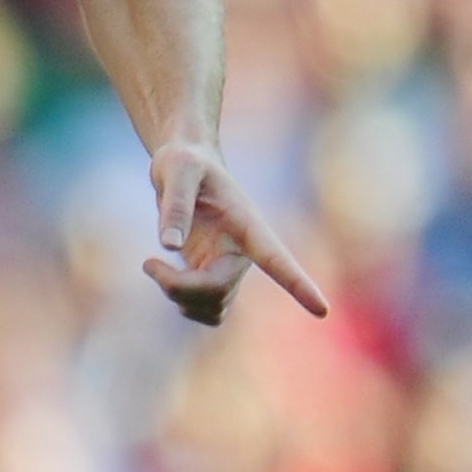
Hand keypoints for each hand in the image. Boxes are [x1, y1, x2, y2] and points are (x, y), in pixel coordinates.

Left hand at [144, 139, 328, 328]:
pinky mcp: (212, 276)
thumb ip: (175, 204)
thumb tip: (171, 248)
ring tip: (155, 267)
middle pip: (219, 292)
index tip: (322, 310)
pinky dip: (182, 304)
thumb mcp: (176, 170)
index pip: (277, 259)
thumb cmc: (184, 161)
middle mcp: (244, 252)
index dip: (298, 285)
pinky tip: (166, 280)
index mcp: (247, 225)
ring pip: (211, 308)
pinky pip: (204, 311)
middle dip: (180, 287)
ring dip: (179, 298)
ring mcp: (228, 267)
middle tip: (149, 264)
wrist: (183, 164)